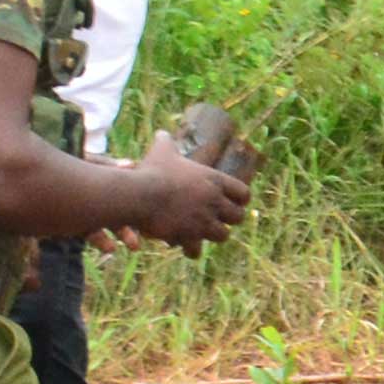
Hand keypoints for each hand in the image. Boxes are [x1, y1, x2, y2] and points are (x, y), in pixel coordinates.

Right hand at [125, 133, 252, 251]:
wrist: (140, 194)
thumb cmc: (152, 171)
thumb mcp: (162, 151)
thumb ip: (166, 142)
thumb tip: (161, 133)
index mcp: (214, 181)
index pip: (243, 193)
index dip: (239, 199)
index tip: (233, 202)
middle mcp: (215, 201)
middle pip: (238, 217)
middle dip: (228, 220)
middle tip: (217, 220)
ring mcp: (204, 221)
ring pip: (223, 236)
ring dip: (213, 235)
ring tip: (202, 234)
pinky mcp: (190, 236)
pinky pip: (198, 250)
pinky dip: (192, 250)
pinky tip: (185, 247)